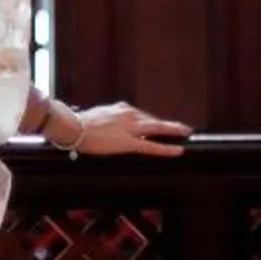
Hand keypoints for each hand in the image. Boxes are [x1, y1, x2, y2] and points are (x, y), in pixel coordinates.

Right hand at [56, 100, 192, 158]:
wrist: (74, 127)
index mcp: (122, 109)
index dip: (154, 122)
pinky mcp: (129, 142)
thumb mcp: (100, 115)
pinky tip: (178, 150)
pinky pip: (151, 145)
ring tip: (185, 133)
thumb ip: (112, 118)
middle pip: (154, 120)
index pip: (142, 116)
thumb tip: (114, 123)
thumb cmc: (82, 123)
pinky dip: (166, 148)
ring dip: (173, 130)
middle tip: (185, 128)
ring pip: (157, 128)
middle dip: (170, 124)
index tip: (161, 125)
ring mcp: (130, 128)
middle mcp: (129, 115)